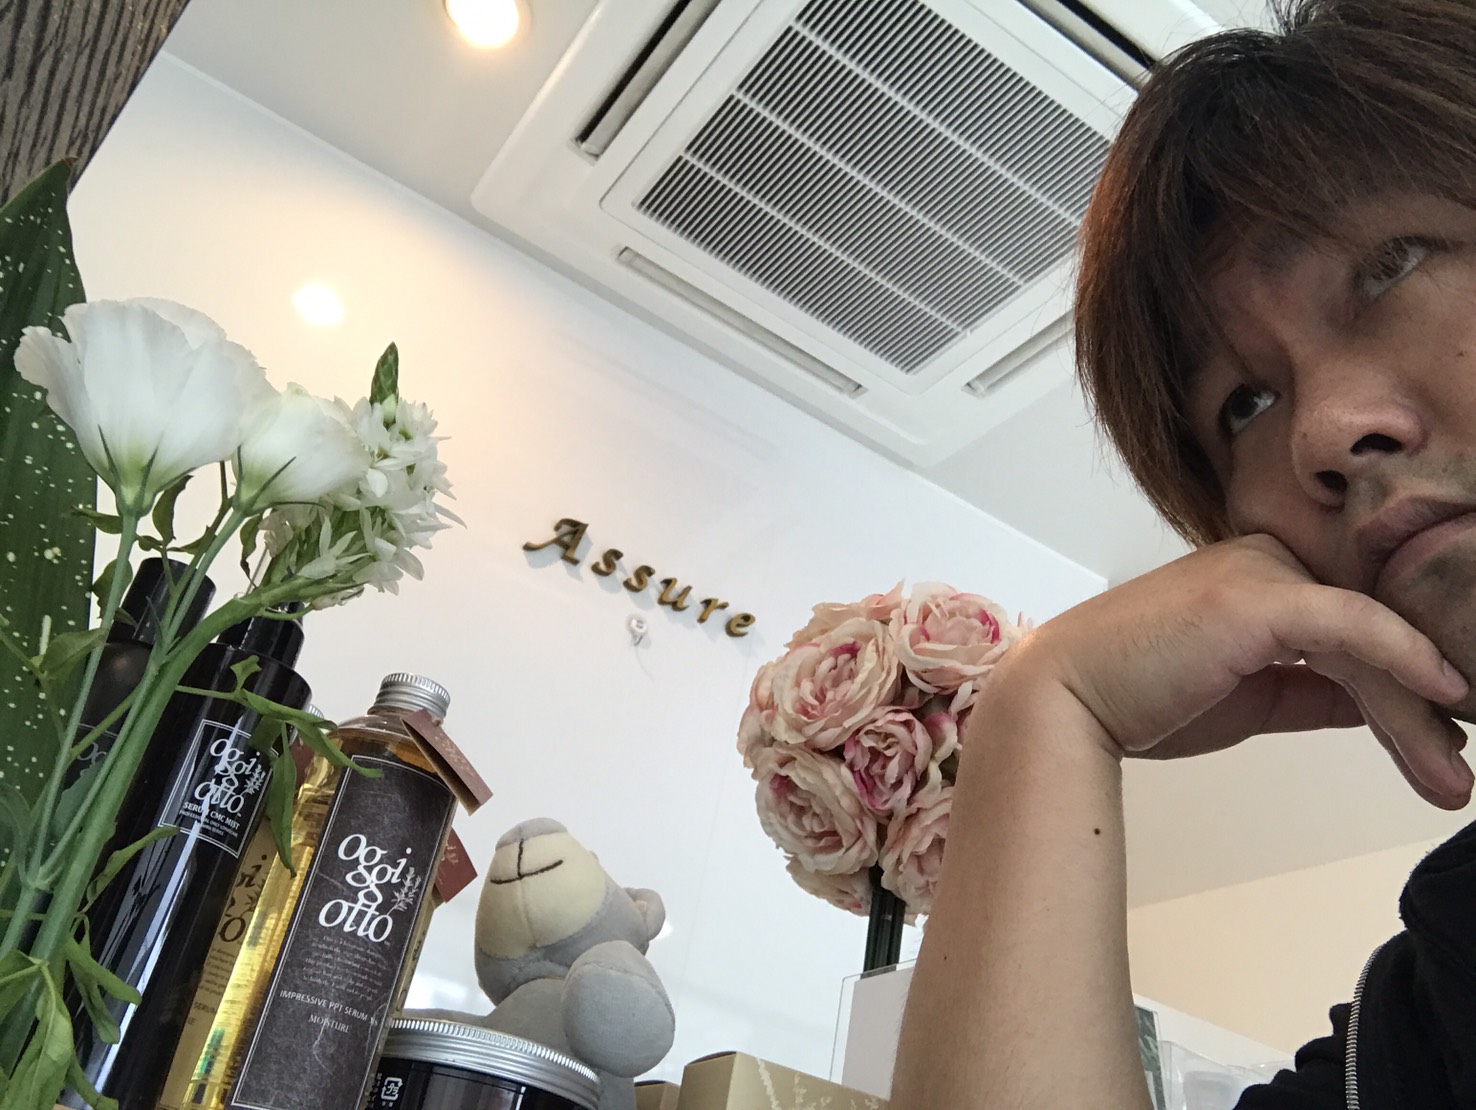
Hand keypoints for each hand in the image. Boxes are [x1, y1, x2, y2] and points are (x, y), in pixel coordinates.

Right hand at [1013, 533, 1471, 807]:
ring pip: (1369, 638)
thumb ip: (1315, 690)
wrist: (1064, 702)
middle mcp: (1265, 557)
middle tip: (1454, 773)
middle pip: (1370, 631)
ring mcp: (1260, 570)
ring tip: (1447, 779)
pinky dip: (1406, 661)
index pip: (1354, 626)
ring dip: (1416, 715)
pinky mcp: (1257, 597)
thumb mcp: (1251, 697)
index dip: (1406, 682)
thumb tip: (1379, 705)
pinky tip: (1445, 695)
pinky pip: (1353, 626)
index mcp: (1259, 573)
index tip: (1445, 733)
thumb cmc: (1136, 697)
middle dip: (1420, 708)